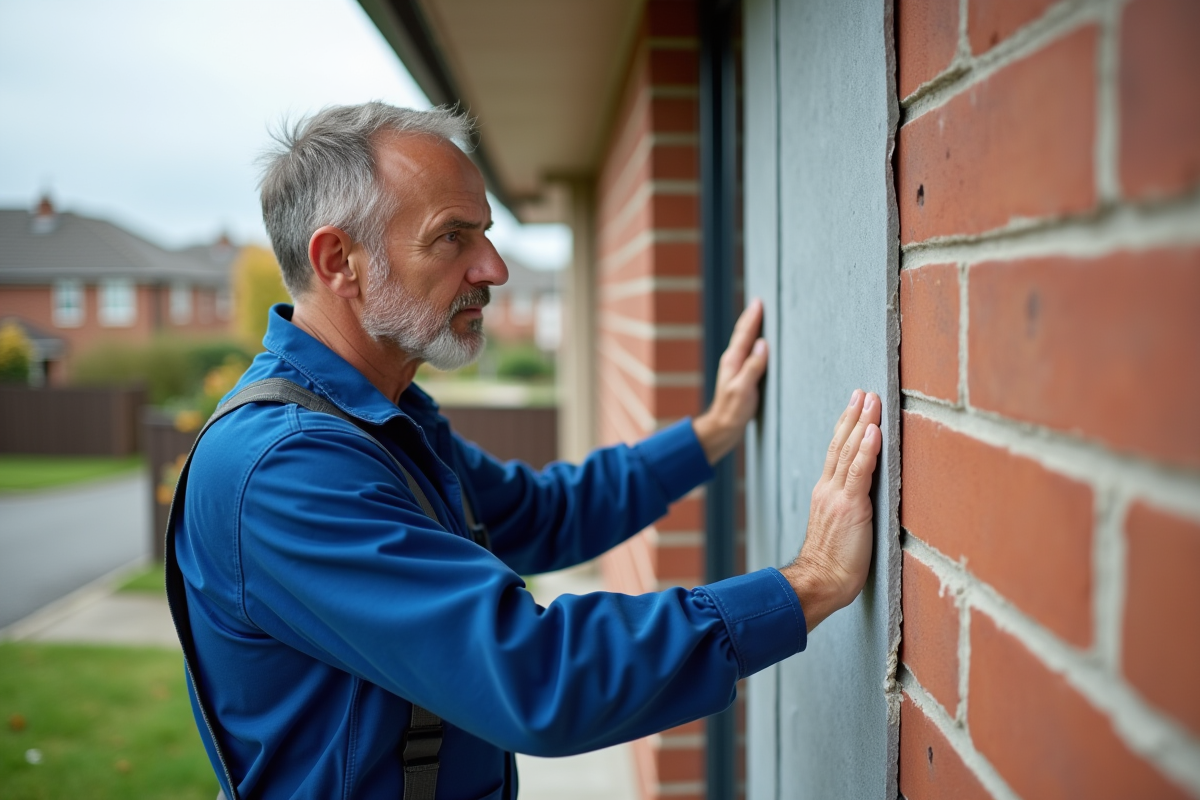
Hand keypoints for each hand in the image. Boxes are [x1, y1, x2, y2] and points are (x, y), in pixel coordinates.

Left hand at [692, 299, 768, 464]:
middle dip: (751, 318)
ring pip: (745, 342)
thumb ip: (753, 367)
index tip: (759, 301)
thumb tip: (763, 344)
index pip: (744, 334)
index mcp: (733, 361)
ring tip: (759, 316)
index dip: (753, 317)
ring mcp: (736, 368)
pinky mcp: (741, 376)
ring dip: (752, 328)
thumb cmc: (733, 411)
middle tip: (760, 302)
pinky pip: (749, 353)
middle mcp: (733, 361)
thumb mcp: (744, 389)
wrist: (723, 427)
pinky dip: (754, 342)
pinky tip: (759, 343)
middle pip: (743, 334)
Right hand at [781, 389, 881, 631]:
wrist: (819, 582)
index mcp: (825, 494)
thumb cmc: (830, 566)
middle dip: (854, 416)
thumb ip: (845, 508)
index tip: (856, 406)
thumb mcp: (838, 529)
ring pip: (850, 451)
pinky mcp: (850, 507)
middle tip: (863, 392)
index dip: (847, 428)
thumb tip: (860, 498)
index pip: (837, 453)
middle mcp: (828, 489)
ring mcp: (838, 497)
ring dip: (862, 422)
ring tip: (871, 400)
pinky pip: (859, 472)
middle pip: (841, 444)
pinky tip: (874, 431)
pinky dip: (867, 449)